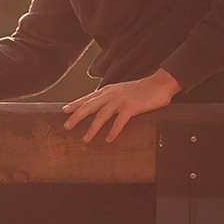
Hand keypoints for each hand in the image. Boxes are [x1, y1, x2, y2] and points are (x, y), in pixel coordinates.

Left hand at [62, 69, 180, 142]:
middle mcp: (111, 94)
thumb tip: (97, 107)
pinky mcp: (131, 107)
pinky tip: (108, 139)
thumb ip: (109, 98)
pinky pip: (119, 121)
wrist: (159, 84)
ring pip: (102, 115)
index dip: (75, 104)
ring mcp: (121, 100)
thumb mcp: (120, 91)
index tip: (64, 111)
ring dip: (92, 128)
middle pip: (89, 106)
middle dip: (77, 116)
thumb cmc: (140, 90)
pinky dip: (113, 131)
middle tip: (66, 126)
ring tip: (85, 139)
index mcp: (107, 90)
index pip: (87, 98)